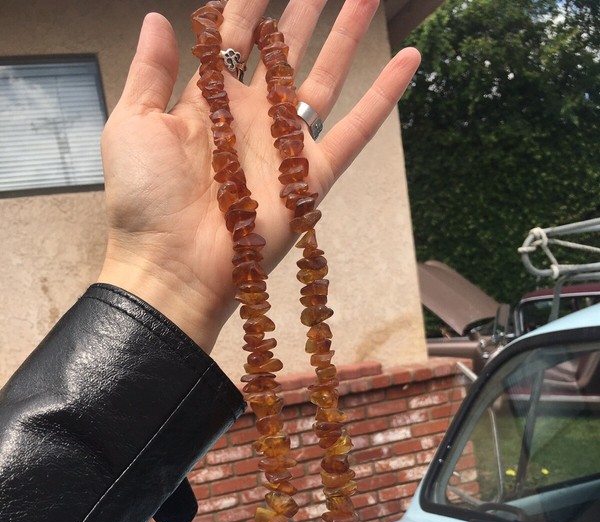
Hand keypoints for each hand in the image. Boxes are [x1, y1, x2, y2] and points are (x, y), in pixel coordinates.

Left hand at [97, 0, 419, 351]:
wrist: (172, 265)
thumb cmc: (144, 201)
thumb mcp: (133, 124)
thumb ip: (150, 72)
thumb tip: (159, 19)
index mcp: (207, 104)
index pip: (231, 40)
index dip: (246, 4)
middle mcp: (251, 119)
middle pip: (284, 50)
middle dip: (301, 9)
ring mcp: (284, 146)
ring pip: (325, 77)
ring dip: (347, 34)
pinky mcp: (313, 176)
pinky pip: (357, 129)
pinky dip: (384, 96)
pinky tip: (409, 59)